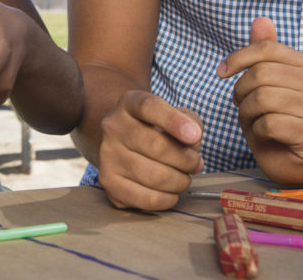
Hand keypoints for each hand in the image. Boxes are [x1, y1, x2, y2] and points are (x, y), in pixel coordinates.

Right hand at [96, 91, 203, 209]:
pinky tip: (170, 192)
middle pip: (157, 146)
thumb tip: (192, 142)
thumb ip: (190, 122)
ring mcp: (107, 155)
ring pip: (155, 176)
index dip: (173, 121)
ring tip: (183, 178)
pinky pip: (148, 199)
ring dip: (180, 181)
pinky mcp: (109, 182)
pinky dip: (168, 199)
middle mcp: (112, 127)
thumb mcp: (176, 115)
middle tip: (196, 164)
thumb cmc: (158, 130)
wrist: (124, 144)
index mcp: (129, 104)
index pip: (149, 107)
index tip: (195, 136)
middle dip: (187, 161)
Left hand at [218, 17, 302, 184]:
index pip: (266, 48)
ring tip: (253, 119)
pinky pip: (270, 123)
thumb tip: (260, 19)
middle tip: (241, 105)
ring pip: (263, 98)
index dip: (238, 57)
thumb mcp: (263, 83)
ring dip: (247, 112)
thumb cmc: (275, 119)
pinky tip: (264, 134)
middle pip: (261, 74)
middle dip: (240, 91)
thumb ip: (263, 53)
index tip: (221, 72)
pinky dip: (257, 130)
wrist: (296, 160)